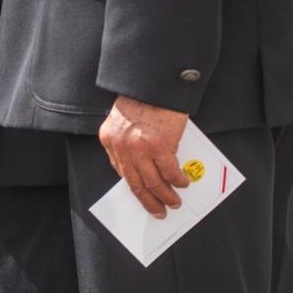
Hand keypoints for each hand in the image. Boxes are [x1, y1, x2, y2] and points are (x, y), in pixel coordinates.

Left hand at [98, 95, 190, 218]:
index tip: (143, 198)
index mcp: (109, 139)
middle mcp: (122, 146)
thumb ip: (128, 142)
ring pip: (153, 183)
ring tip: (174, 202)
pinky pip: (170, 173)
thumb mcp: (124, 120)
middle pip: (135, 183)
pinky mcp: (160, 147)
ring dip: (166, 196)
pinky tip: (183, 183)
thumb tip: (145, 169)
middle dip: (149, 200)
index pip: (121, 172)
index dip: (134, 188)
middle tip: (159, 211)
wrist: (155, 82)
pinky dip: (178, 181)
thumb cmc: (143, 98)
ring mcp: (140, 148)